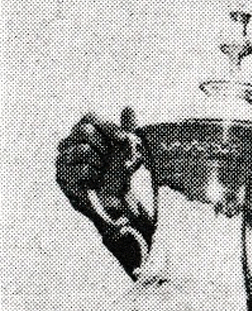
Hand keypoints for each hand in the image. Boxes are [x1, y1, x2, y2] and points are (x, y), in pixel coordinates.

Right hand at [55, 108, 141, 227]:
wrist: (118, 202)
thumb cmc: (121, 172)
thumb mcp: (129, 150)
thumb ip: (129, 129)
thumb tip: (128, 107)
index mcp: (84, 134)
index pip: (89, 117)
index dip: (108, 126)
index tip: (124, 139)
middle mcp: (69, 144)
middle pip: (84, 130)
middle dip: (104, 144)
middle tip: (109, 157)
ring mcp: (63, 161)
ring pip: (82, 149)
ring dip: (100, 161)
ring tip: (102, 170)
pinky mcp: (62, 179)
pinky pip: (81, 169)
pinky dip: (95, 174)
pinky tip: (96, 180)